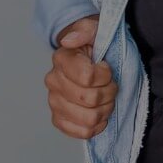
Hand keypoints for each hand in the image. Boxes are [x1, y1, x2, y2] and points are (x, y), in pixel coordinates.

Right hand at [45, 17, 115, 138]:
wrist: (92, 60)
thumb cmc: (96, 46)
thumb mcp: (96, 30)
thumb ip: (86, 30)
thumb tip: (69, 40)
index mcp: (61, 59)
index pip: (87, 77)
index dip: (105, 75)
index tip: (107, 67)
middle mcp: (53, 81)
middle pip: (90, 99)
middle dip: (108, 92)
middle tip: (109, 84)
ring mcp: (55, 102)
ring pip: (89, 118)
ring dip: (105, 109)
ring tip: (105, 98)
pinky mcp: (60, 119)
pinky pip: (81, 132)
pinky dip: (96, 126)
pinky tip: (98, 113)